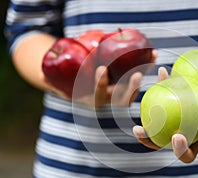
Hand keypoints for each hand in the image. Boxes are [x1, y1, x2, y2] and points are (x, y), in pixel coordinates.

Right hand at [42, 50, 157, 107]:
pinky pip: (140, 76)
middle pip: (124, 98)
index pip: (99, 95)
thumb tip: (40, 74)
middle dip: (131, 87)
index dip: (100, 84)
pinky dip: (147, 66)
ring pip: (137, 87)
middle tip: (137, 74)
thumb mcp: (62, 84)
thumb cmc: (72, 85)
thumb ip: (52, 81)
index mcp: (95, 100)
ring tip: (152, 58)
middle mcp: (111, 100)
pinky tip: (154, 54)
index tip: (101, 69)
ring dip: (145, 72)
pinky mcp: (129, 84)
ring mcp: (122, 93)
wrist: (86, 88)